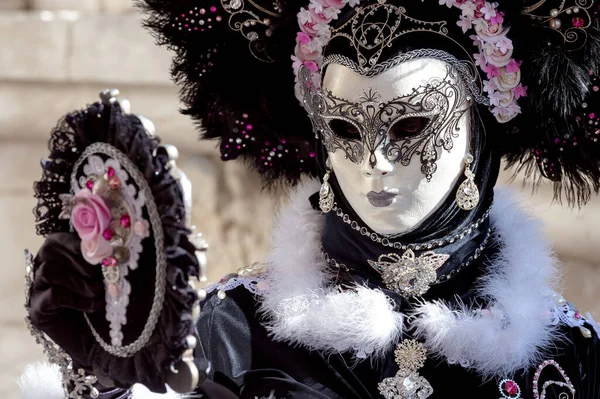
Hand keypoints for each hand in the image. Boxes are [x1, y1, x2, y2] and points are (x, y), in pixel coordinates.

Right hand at [29, 232, 104, 368]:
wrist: (101, 339)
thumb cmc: (105, 301)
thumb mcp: (108, 276)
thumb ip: (104, 258)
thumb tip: (113, 245)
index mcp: (58, 255)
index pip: (58, 238)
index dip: (78, 243)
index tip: (100, 252)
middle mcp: (42, 268)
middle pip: (49, 250)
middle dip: (79, 260)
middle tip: (99, 275)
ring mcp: (37, 289)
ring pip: (48, 271)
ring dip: (78, 280)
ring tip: (98, 292)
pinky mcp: (37, 310)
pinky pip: (52, 295)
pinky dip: (76, 298)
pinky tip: (92, 305)